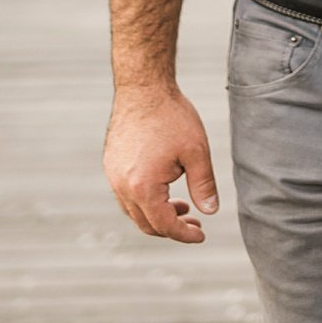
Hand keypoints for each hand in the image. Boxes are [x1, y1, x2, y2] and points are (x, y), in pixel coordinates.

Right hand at [104, 83, 218, 244]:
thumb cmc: (172, 117)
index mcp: (143, 187)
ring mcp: (112, 176)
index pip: (164, 225)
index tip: (202, 234)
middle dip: (171, 227)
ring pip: (133, 210)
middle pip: (146, 223)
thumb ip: (204, 185)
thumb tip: (211, 211)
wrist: (143, 87)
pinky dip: (145, 200)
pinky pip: (126, 194)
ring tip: (182, 204)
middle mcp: (122, 186)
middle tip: (195, 220)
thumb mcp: (197, 152)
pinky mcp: (110, 164)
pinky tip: (164, 187)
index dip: (184, 234)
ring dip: (157, 213)